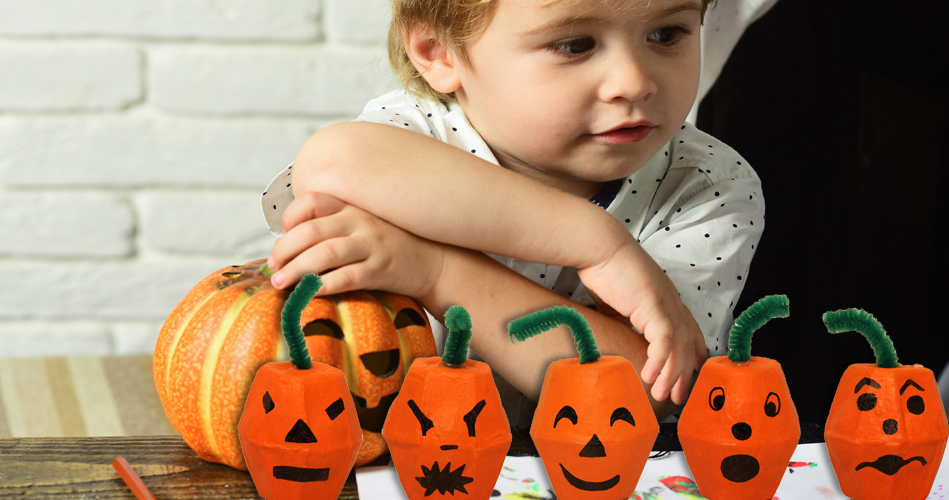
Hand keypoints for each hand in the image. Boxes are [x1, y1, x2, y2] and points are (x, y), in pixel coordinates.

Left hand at [266, 192, 445, 298]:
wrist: (434, 261)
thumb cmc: (390, 246)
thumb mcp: (363, 225)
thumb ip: (333, 226)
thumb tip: (287, 243)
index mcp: (352, 207)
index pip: (312, 201)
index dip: (290, 218)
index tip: (281, 238)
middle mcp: (360, 221)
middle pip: (311, 230)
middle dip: (285, 250)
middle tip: (273, 268)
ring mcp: (372, 245)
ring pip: (324, 254)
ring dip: (297, 270)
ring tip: (281, 284)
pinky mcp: (381, 270)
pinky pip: (346, 278)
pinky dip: (323, 286)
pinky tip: (309, 294)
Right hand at [577, 241, 706, 404]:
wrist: (599, 246)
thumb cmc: (605, 269)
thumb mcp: (619, 303)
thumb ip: (627, 321)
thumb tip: (621, 341)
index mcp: (667, 300)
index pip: (689, 332)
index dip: (691, 356)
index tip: (688, 376)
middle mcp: (672, 303)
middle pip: (688, 345)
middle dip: (684, 374)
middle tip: (678, 398)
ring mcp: (666, 303)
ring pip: (678, 346)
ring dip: (671, 374)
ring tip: (663, 395)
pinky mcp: (653, 304)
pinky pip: (663, 340)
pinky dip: (659, 361)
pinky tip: (650, 376)